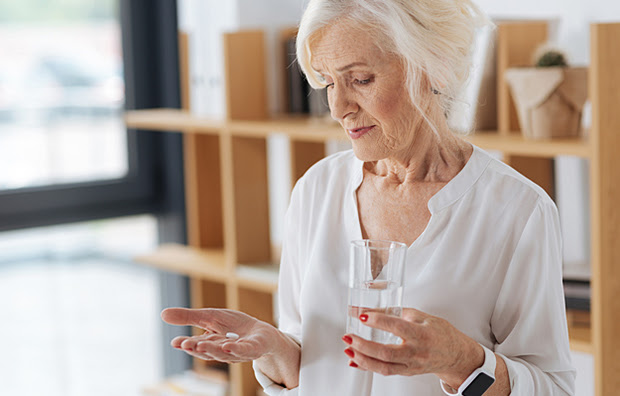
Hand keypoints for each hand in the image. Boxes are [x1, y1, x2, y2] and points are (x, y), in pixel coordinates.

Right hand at [162, 307, 279, 363]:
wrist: (262, 334)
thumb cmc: (234, 328)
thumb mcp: (210, 317)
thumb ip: (189, 317)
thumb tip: (162, 314)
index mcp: (211, 344)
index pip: (196, 345)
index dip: (186, 344)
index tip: (175, 342)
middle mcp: (223, 351)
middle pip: (208, 351)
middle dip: (197, 348)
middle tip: (186, 344)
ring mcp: (239, 352)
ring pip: (224, 353)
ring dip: (212, 349)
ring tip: (200, 344)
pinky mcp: (254, 348)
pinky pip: (244, 351)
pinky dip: (235, 349)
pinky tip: (227, 346)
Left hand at [342, 308, 483, 387]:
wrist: (455, 356)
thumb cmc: (441, 333)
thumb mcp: (424, 317)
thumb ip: (401, 313)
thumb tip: (375, 309)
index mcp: (421, 334)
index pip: (397, 327)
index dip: (378, 321)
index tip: (362, 315)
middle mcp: (416, 352)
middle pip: (386, 353)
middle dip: (363, 345)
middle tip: (348, 336)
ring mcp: (411, 365)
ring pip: (383, 367)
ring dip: (362, 359)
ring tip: (348, 348)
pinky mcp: (406, 372)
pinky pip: (384, 372)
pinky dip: (367, 367)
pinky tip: (354, 360)